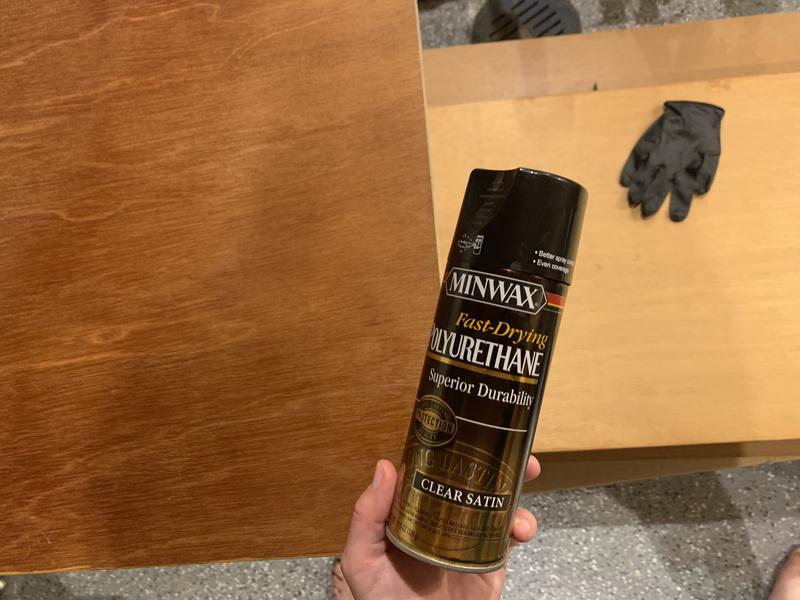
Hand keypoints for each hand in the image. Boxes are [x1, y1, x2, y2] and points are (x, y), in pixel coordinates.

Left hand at [334, 456, 540, 599]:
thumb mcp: (362, 560)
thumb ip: (367, 518)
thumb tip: (385, 465)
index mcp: (412, 510)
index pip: (432, 469)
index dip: (451, 445)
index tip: (468, 423)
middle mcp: (443, 517)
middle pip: (473, 478)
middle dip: (497, 457)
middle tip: (514, 444)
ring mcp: (469, 537)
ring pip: (498, 499)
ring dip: (517, 483)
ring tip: (528, 471)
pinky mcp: (491, 561)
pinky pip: (511, 535)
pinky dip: (524, 525)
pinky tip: (522, 527)